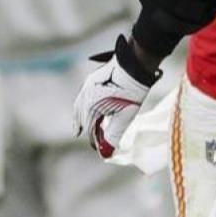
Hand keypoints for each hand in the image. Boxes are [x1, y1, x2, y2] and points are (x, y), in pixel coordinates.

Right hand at [74, 37, 158, 158]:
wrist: (136, 64)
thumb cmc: (132, 91)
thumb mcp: (125, 116)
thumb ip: (114, 134)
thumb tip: (107, 152)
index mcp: (91, 107)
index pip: (90, 129)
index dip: (95, 141)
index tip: (100, 150)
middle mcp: (85, 96)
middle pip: (81, 117)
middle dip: (84, 129)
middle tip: (83, 137)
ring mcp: (87, 86)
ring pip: (79, 105)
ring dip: (80, 116)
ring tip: (79, 126)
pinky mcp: (92, 79)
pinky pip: (83, 96)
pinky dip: (83, 105)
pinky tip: (87, 106)